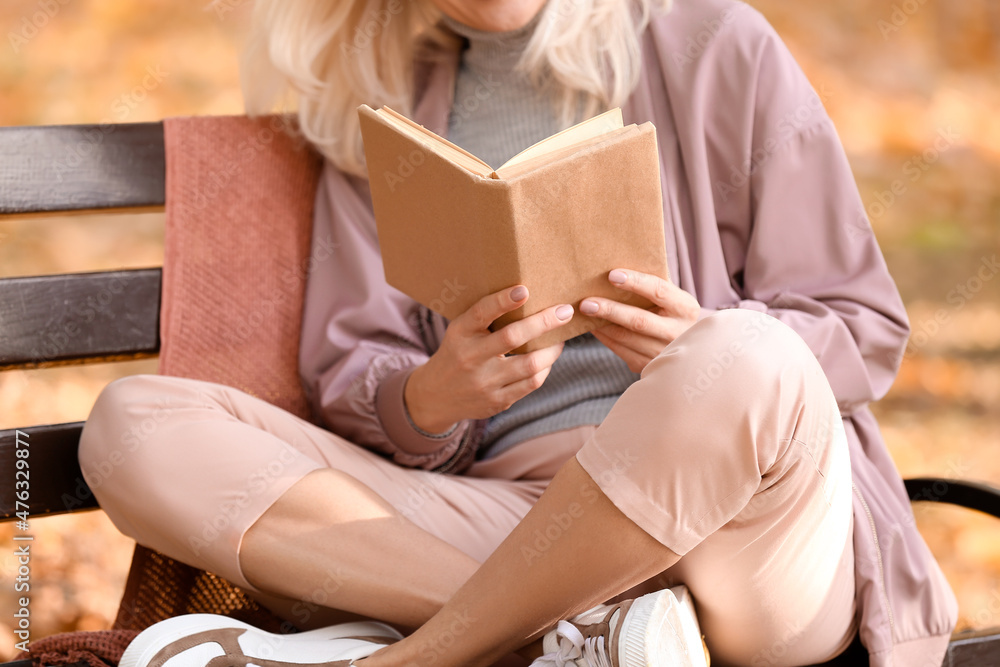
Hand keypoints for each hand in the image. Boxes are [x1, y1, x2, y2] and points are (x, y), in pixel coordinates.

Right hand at [405, 285, 573, 432]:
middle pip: (512, 337)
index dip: (503, 300)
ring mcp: (484, 382)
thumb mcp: (460, 331)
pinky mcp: (497, 401)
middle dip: (543, 322)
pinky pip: (531, 383)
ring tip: (560, 337)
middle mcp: (470, 357)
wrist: (436, 396)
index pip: (481, 313)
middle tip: (565, 311)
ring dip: (551, 349)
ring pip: (530, 364)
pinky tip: (548, 358)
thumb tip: (528, 296)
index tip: (524, 290)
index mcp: (460, 333)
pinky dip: (545, 368)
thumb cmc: (457, 353)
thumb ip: (485, 317)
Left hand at [582, 269, 700, 372]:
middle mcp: (678, 332)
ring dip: (601, 325)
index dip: (636, 282)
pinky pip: (621, 350)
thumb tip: (619, 263)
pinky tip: (592, 326)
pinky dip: (604, 337)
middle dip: (610, 310)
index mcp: (686, 308)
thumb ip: (653, 283)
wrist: (689, 349)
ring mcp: (664, 353)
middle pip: (639, 320)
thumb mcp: (672, 298)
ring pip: (626, 338)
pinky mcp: (649, 366)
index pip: (659, 291)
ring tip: (583, 313)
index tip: (612, 275)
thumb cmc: (671, 312)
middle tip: (586, 302)